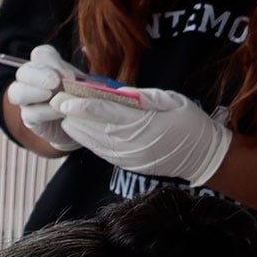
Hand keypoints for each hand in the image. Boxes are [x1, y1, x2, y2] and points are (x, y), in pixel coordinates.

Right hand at [4, 44, 82, 151]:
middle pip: (23, 71)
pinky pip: (30, 113)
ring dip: (33, 93)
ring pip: (15, 92)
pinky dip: (45, 112)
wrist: (84, 122)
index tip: (70, 76)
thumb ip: (77, 78)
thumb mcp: (85, 84)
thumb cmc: (83, 98)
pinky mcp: (29, 119)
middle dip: (39, 76)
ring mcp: (27, 100)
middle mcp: (32, 81)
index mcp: (47, 67)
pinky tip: (60, 113)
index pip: (40, 54)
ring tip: (52, 97)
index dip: (51, 61)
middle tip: (55, 83)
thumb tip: (68, 77)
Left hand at [51, 87, 231, 183]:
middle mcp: (132, 143)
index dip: (81, 105)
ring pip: (93, 141)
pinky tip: (75, 129)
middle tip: (53, 101)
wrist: (203, 158)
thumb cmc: (190, 123)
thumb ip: (146, 97)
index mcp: (145, 124)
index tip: (63, 98)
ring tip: (60, 113)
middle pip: (94, 127)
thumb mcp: (174, 101)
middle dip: (71, 115)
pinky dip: (86, 140)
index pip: (106, 113)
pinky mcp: (126, 164)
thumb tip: (119, 92)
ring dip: (75, 128)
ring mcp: (128, 156)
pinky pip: (100, 151)